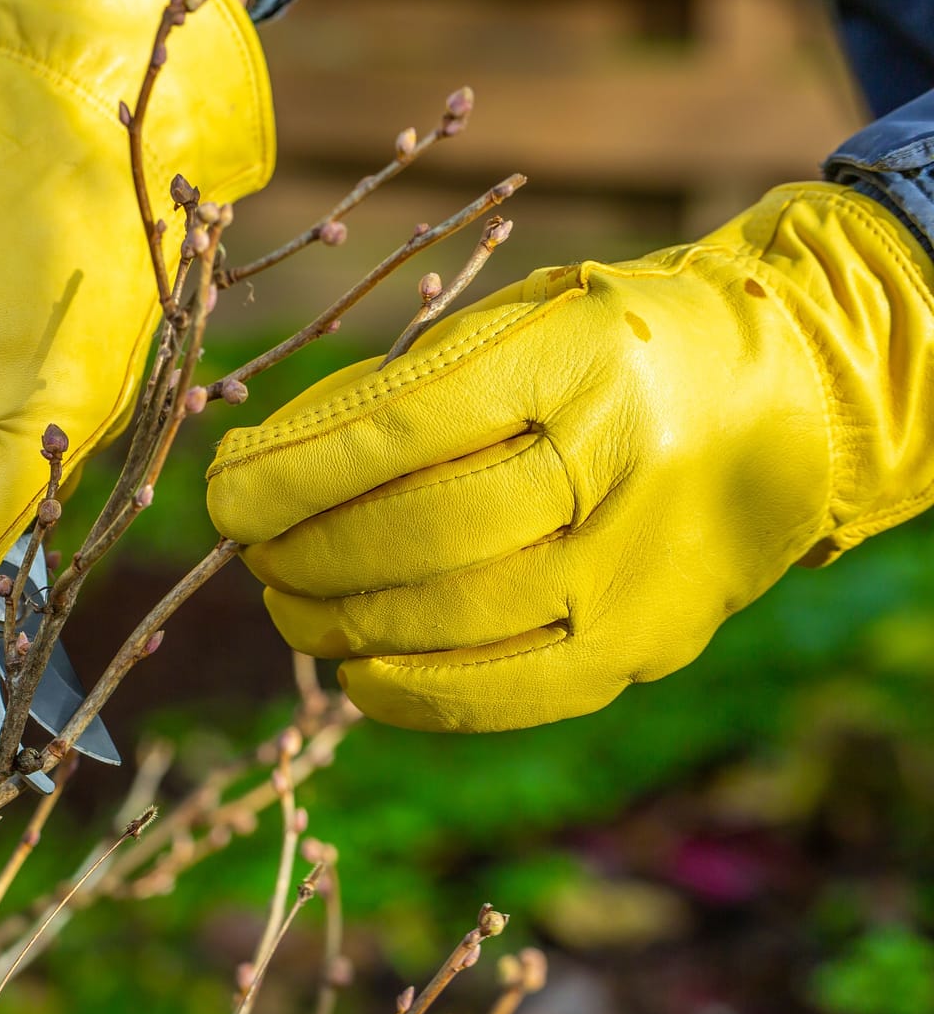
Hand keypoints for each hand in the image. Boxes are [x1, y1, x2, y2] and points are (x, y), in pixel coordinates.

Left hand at [207, 183, 933, 731]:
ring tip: (285, 601)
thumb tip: (260, 472)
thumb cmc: (608, 351)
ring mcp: (641, 564)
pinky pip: (509, 691)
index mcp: (576, 355)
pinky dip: (410, 691)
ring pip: (452, 617)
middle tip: (251, 552)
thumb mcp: (514, 322)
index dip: (291, 474)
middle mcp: (619, 460)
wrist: (791, 395)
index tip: (222, 493)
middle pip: (419, 533)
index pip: (399, 429)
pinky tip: (353, 672)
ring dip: (339, 620)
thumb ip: (398, 390)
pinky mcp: (649, 643)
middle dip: (304, 552)